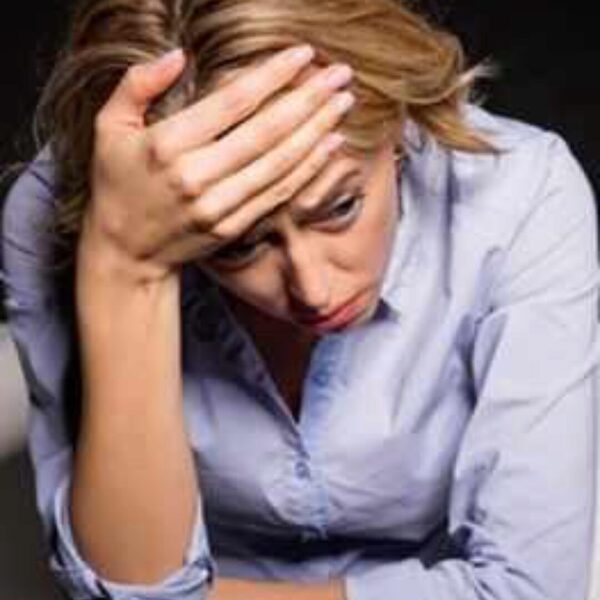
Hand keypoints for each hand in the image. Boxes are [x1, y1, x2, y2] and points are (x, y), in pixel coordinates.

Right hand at [82, 45, 354, 282]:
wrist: (126, 251)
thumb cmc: (117, 183)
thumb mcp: (110, 127)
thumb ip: (137, 84)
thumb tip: (178, 55)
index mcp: (168, 145)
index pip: (233, 102)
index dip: (273, 76)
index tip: (303, 55)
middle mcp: (197, 177)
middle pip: (267, 132)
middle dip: (309, 99)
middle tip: (340, 75)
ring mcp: (219, 206)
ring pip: (279, 164)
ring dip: (317, 131)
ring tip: (343, 103)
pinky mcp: (233, 227)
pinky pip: (277, 194)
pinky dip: (308, 169)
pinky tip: (329, 145)